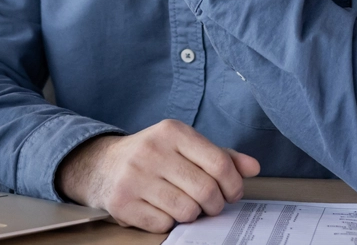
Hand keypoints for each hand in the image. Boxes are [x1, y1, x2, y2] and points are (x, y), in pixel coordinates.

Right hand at [56, 120, 260, 232]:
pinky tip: (159, 209)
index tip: (230, 193)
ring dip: (190, 214)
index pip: (220, 163)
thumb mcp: (184, 146)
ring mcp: (135, 176)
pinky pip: (164, 225)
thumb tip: (253, 167)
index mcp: (171, 131)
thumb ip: (219, 155)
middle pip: (206, 191)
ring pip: (187, 211)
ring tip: (181, 204)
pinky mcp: (123, 202)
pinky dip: (167, 222)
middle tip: (208, 204)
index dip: (233, 185)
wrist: (103, 165)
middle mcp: (152, 150)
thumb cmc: (154, 156)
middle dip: (214, 205)